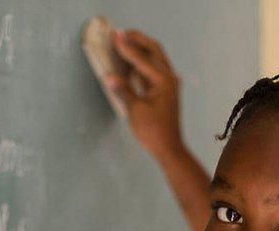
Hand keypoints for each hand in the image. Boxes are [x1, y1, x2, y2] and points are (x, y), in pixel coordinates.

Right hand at [108, 30, 182, 161]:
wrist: (168, 148)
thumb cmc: (153, 131)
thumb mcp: (135, 110)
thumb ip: (124, 91)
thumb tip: (110, 77)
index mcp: (163, 80)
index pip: (142, 59)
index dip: (127, 48)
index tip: (115, 37)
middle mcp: (169, 78)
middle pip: (154, 50)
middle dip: (138, 40)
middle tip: (121, 34)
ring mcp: (168, 84)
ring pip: (154, 59)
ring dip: (140, 50)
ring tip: (124, 43)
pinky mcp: (163, 91)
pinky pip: (152, 70)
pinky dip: (141, 63)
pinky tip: (130, 62)